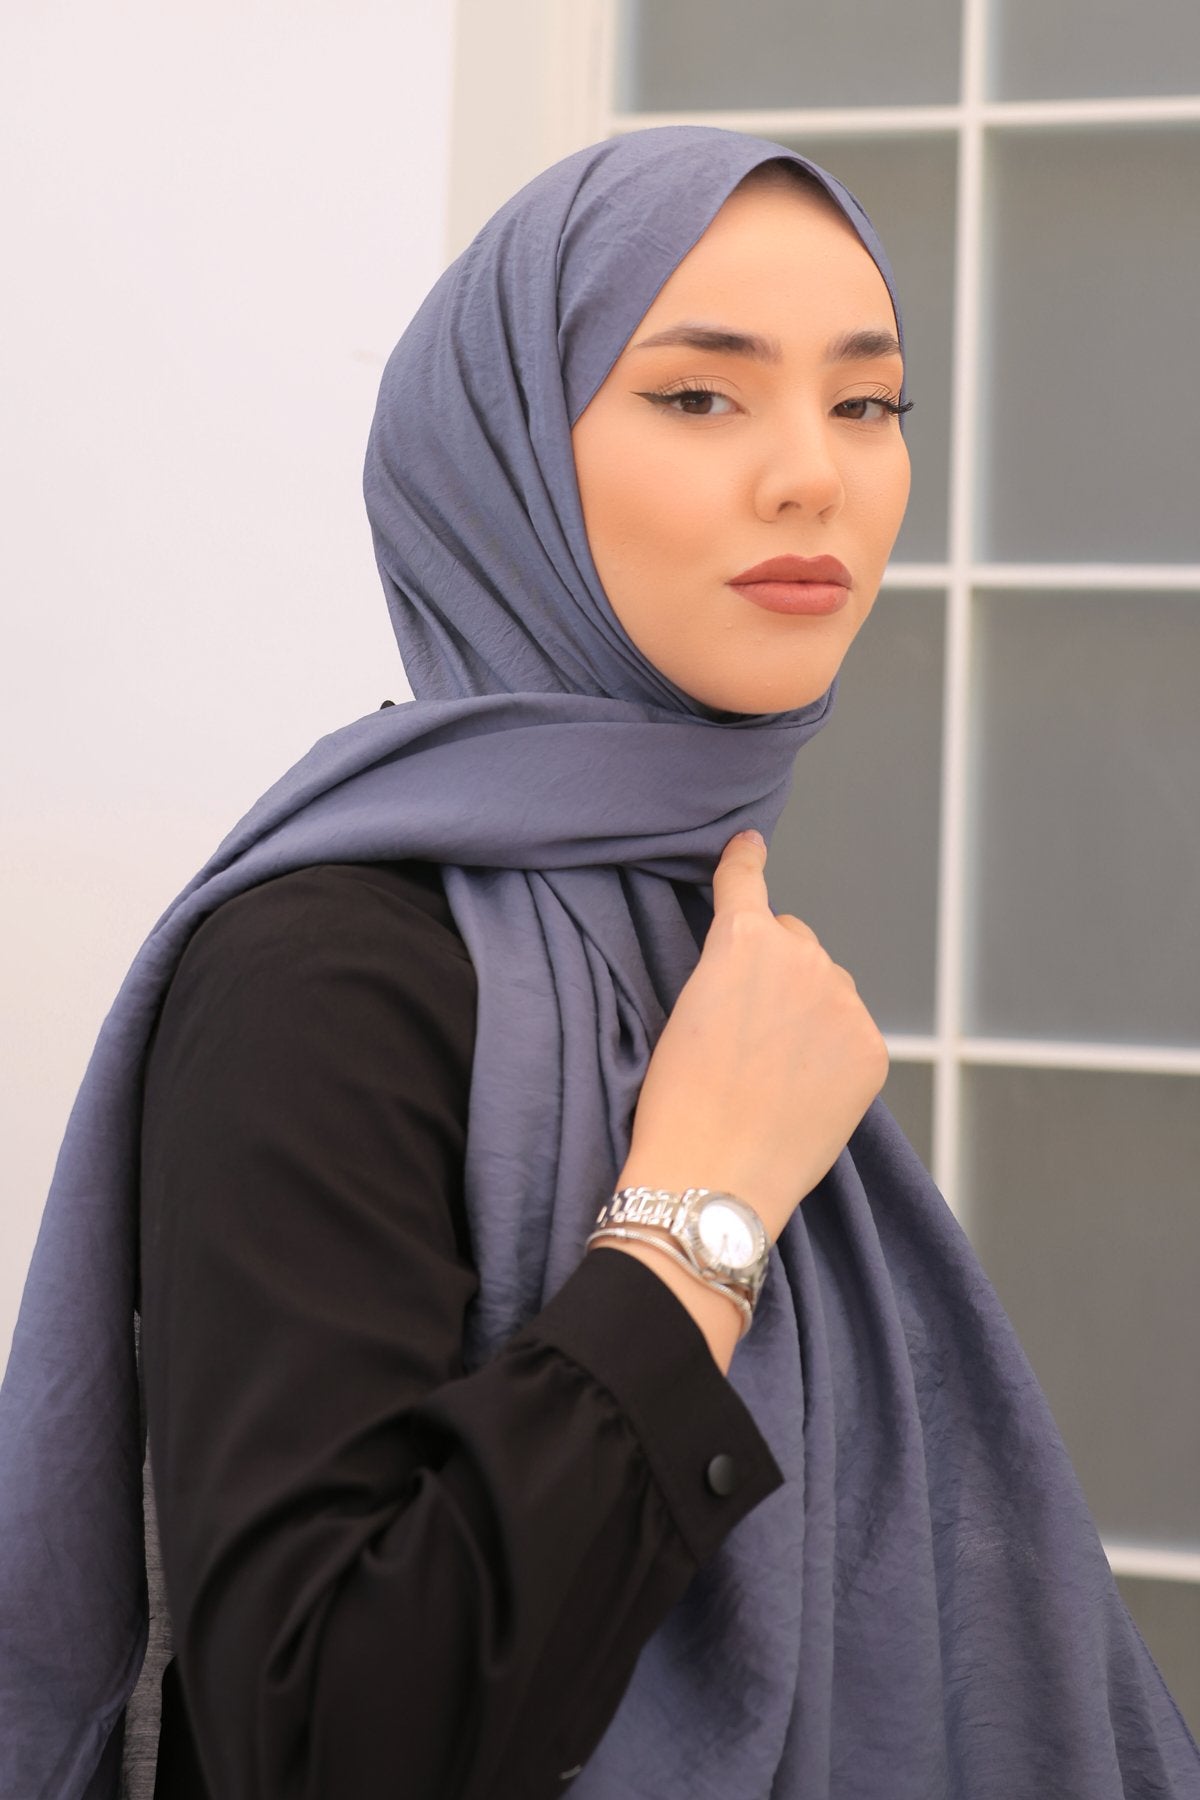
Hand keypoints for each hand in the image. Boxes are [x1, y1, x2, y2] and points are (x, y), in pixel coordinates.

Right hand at [617, 831, 887, 1243]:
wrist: (714, 1176)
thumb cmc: (679, 1102)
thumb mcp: (683, 1011)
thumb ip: (728, 970)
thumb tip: (767, 970)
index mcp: (743, 939)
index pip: (746, 883)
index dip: (744, 862)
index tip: (750, 844)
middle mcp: (803, 956)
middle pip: (794, 941)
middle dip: (776, 968)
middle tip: (746, 1028)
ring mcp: (845, 1002)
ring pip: (828, 986)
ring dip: (807, 1009)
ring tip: (772, 1070)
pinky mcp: (873, 1048)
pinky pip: (852, 1032)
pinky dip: (833, 1051)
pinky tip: (802, 1090)